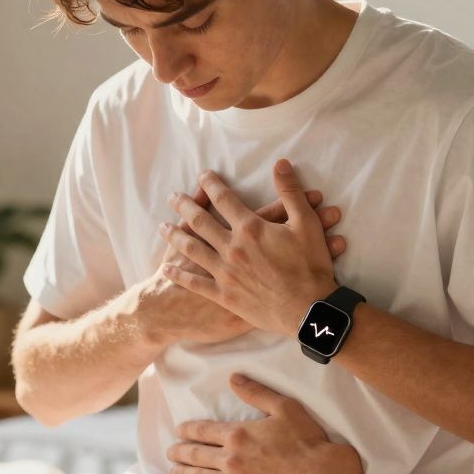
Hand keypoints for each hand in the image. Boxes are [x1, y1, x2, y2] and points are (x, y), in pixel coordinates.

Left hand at [160, 159, 338, 338]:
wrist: (308, 310)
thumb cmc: (310, 266)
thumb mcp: (307, 223)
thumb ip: (291, 192)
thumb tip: (281, 163)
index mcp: (250, 228)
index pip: (224, 200)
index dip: (211, 185)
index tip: (202, 176)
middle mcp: (232, 247)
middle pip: (200, 222)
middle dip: (184, 206)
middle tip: (172, 197)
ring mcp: (225, 272)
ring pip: (192, 249)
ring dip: (175, 236)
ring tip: (162, 227)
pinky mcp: (224, 295)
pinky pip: (195, 283)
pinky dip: (179, 275)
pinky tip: (167, 269)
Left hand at [167, 373, 362, 473]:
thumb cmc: (306, 440)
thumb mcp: (284, 407)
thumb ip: (256, 392)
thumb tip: (233, 377)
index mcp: (238, 435)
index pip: (203, 432)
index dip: (188, 431)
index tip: (179, 431)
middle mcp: (231, 459)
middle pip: (196, 455)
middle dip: (180, 452)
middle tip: (170, 452)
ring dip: (183, 473)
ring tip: (173, 470)